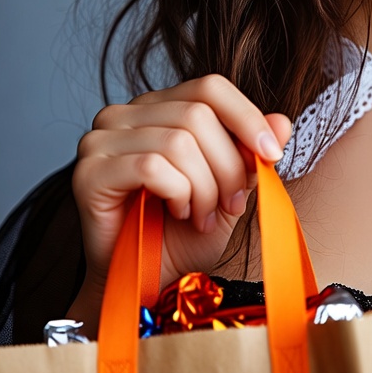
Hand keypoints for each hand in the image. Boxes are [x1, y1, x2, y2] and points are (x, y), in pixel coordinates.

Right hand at [69, 74, 290, 324]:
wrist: (148, 284)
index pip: (210, 87)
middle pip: (198, 115)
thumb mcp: (232, 185)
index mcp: (159, 105)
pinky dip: (178, 192)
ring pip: (178, 141)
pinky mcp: (89, 172)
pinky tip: (180, 213)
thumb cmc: (186, 233)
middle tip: (232, 204)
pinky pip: (151, 166)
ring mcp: (100, 140)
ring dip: (205, 187)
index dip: (247, 116)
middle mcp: (124, 113)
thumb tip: (282, 121)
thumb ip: (252, 150)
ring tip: (204, 215)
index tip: (273, 155)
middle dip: (228, 165)